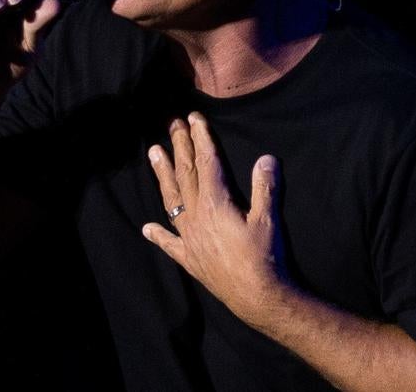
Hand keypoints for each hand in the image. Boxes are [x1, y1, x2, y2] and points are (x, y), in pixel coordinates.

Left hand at [142, 112, 288, 324]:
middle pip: (186, 174)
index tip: (194, 118)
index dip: (201, 138)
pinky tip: (146, 228)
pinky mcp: (189, 258)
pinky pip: (170, 243)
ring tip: (153, 153)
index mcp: (215, 202)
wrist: (257, 297)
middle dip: (180, 147)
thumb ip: (265, 187)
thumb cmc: (265, 257)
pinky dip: (158, 235)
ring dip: (162, 175)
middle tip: (172, 124)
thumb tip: (266, 158)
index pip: (206, 162)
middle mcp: (196, 216)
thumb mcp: (268, 219)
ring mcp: (189, 238)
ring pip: (171, 200)